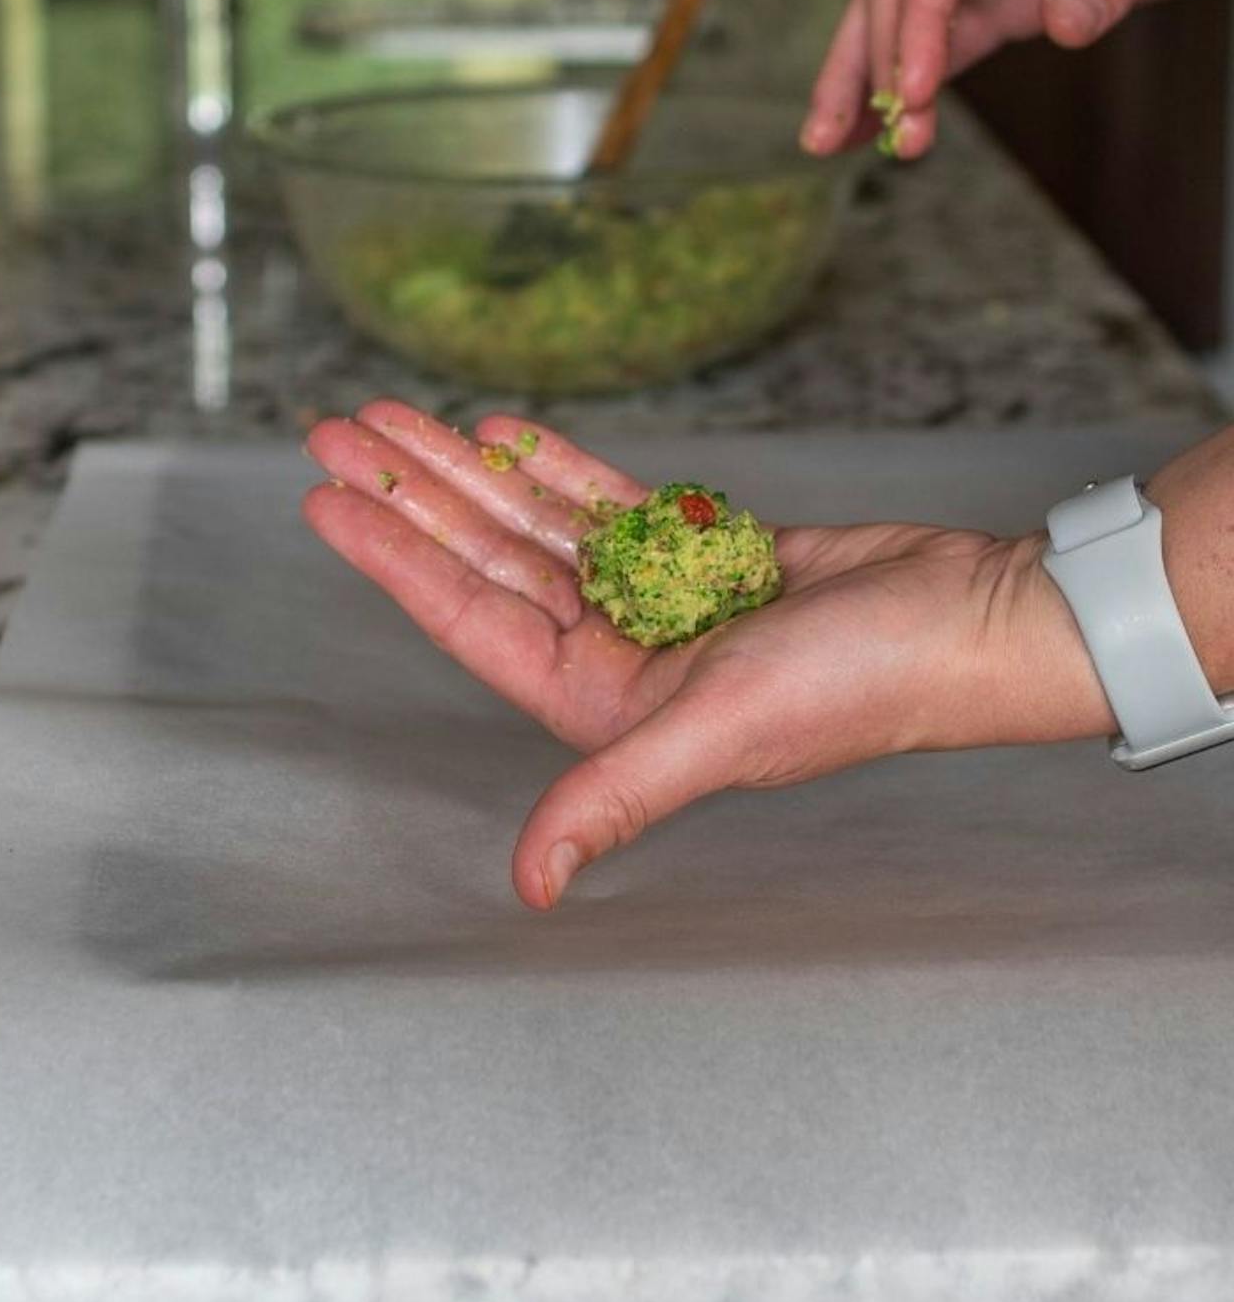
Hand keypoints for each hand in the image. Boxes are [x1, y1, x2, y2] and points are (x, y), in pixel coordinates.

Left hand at [299, 403, 1103, 907]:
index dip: (391, 557)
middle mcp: (617, 656)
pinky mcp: (700, 552)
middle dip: (409, 495)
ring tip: (388, 414)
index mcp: (603, 707)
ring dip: (462, 470)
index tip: (326, 499)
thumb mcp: (716, 737)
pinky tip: (493, 429)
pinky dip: (550, 464)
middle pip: (484, 560)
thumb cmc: (865, 687)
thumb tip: (531, 887)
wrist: (975, 620)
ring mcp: (655, 602)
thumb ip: (611, 803)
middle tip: (335, 431)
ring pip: (532, 523)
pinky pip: (603, 502)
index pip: (467, 618)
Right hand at [803, 0, 1233, 159]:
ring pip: (906, 10)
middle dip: (874, 55)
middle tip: (862, 128)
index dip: (919, 15)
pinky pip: (951, 34)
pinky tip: (891, 122)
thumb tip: (1061, 28)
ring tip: (834, 140)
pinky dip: (920, 78)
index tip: (916, 84)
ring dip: (874, 73)